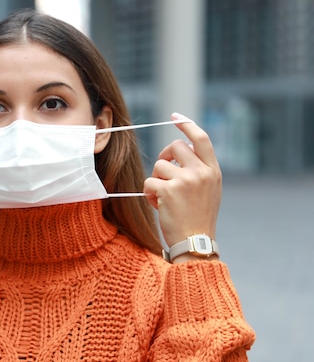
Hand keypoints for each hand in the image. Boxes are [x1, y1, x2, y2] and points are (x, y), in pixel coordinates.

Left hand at [143, 113, 221, 253]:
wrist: (195, 243)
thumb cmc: (198, 218)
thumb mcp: (208, 191)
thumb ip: (199, 170)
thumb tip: (181, 147)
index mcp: (213, 171)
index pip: (201, 138)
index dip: (187, 124)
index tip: (175, 117)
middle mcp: (202, 172)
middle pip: (175, 146)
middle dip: (164, 158)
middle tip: (162, 175)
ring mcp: (186, 180)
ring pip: (159, 165)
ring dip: (156, 181)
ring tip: (164, 199)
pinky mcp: (169, 190)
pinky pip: (149, 182)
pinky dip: (149, 194)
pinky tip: (158, 206)